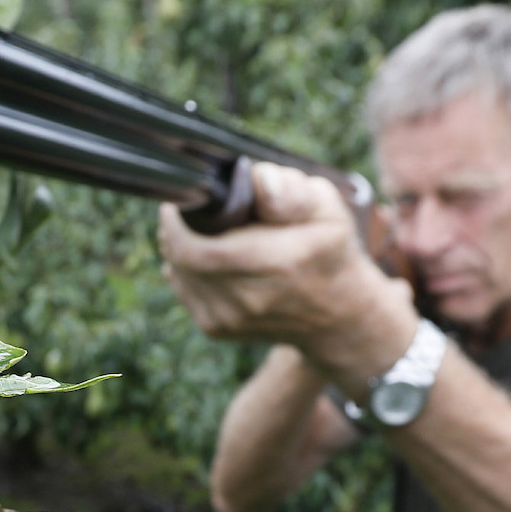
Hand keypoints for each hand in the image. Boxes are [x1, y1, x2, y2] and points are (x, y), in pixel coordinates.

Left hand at [158, 162, 417, 396]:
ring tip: (192, 228)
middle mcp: (249, 298)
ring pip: (178, 274)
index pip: (201, 248)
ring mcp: (230, 320)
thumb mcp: (325, 210)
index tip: (178, 201)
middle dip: (174, 231)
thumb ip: (292, 191)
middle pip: (183, 260)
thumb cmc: (328, 250)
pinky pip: (183, 289)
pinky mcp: (217, 329)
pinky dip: (184, 268)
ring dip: (177, 248)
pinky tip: (200, 254)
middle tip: (180, 210)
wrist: (336, 313)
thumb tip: (259, 182)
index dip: (177, 224)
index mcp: (276, 263)